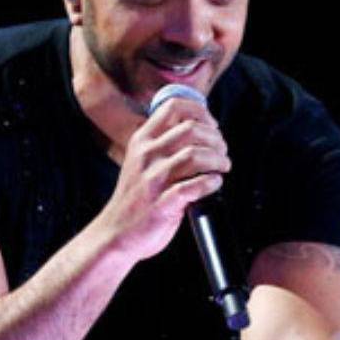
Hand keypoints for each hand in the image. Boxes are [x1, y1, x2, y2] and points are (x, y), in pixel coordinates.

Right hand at [94, 97, 229, 261]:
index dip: (201, 112)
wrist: (117, 233)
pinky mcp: (163, 203)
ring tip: (222, 166)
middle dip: (216, 138)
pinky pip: (195, 186)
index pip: (174, 106)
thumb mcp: (141, 161)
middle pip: (191, 129)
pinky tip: (214, 183)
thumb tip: (200, 130)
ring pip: (195, 155)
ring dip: (218, 159)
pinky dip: (212, 182)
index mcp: (142, 140)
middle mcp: (146, 155)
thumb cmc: (136, 198)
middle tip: (222, 150)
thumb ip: (163, 144)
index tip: (212, 125)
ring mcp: (154, 179)